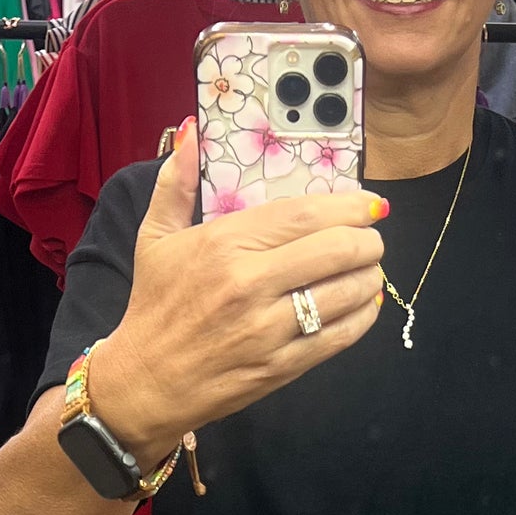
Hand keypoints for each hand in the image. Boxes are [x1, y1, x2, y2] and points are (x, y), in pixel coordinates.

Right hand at [87, 119, 386, 466]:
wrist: (143, 382)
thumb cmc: (154, 306)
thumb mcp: (155, 237)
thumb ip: (177, 183)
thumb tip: (190, 132)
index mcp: (223, 244)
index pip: (305, 214)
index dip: (348, 206)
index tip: (369, 204)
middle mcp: (249, 284)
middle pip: (336, 249)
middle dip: (368, 240)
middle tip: (372, 238)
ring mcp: (267, 330)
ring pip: (346, 293)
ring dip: (371, 277)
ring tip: (370, 269)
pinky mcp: (280, 367)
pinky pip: (339, 336)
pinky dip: (363, 316)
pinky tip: (364, 303)